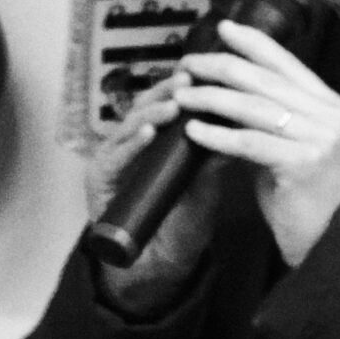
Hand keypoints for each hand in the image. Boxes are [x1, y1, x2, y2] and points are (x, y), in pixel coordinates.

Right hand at [85, 62, 223, 315]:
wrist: (162, 265)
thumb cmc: (182, 222)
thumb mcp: (205, 185)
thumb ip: (215, 158)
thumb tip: (239, 125)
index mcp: (156, 141)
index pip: (168, 103)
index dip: (184, 87)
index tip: (207, 73)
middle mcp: (131, 144)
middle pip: (146, 106)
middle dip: (167, 91)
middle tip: (188, 78)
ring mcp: (113, 159)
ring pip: (129, 125)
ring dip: (151, 112)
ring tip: (174, 104)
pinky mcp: (99, 180)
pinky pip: (114, 156)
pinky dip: (131, 143)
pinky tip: (148, 131)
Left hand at [179, 21, 339, 266]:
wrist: (328, 240)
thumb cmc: (305, 195)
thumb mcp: (293, 145)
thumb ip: (272, 117)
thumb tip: (227, 90)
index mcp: (332, 105)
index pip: (287, 63)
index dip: (253, 43)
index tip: (222, 29)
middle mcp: (331, 116)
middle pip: (265, 80)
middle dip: (220, 68)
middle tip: (188, 65)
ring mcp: (321, 139)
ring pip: (254, 107)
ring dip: (211, 98)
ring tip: (183, 96)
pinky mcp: (303, 163)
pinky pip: (249, 142)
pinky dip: (217, 135)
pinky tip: (194, 130)